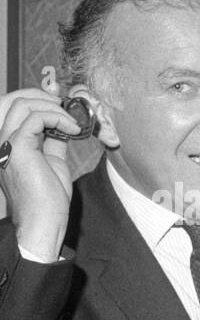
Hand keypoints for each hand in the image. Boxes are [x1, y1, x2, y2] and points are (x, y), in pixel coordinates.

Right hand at [0, 87, 83, 260]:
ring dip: (53, 107)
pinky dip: (57, 118)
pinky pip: (35, 118)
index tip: (64, 102)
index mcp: (9, 143)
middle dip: (45, 96)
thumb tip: (63, 128)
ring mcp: (7, 143)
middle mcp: (2, 140)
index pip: (15, 109)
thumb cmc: (48, 200)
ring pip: (22, 104)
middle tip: (69, 106)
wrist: (43, 222)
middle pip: (15, 100)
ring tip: (73, 121)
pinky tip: (72, 129)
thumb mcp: (53, 163)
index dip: (39, 99)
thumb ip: (53, 144)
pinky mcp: (18, 148)